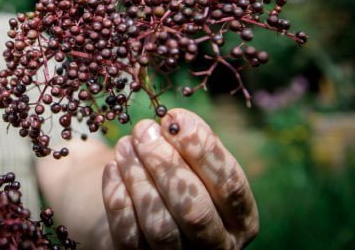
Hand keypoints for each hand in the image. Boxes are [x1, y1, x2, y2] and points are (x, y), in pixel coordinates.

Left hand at [102, 108, 258, 248]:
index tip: (175, 118)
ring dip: (139, 179)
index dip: (202, 149)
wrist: (142, 216)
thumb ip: (192, 145)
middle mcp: (218, 246)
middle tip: (144, 129)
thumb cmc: (177, 179)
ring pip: (161, 226)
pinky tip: (112, 168)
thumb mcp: (195, 163)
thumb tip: (175, 122)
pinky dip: (118, 199)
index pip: (230, 184)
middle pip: (195, 210)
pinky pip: (129, 235)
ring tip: (125, 145)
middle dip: (167, 164)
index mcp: (241, 219)